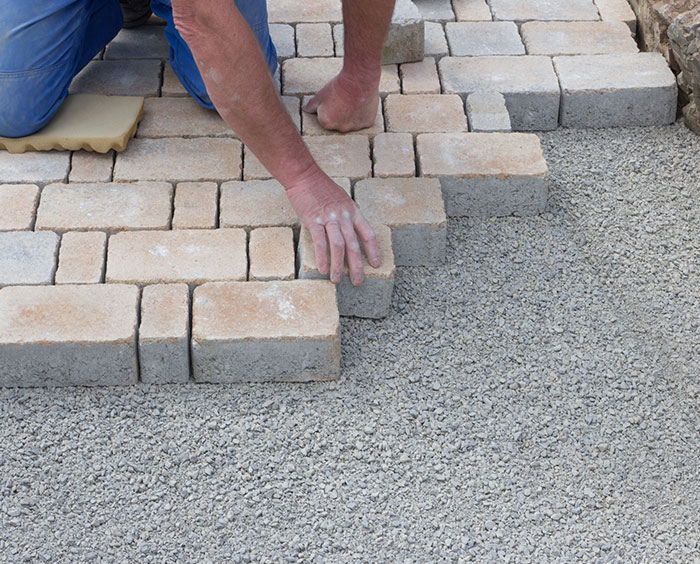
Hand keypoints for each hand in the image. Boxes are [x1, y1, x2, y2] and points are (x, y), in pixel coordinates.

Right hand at [285, 169, 380, 285]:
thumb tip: (350, 233)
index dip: (373, 250)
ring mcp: (329, 218)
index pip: (368, 233)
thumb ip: (347, 215)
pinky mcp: (313, 220)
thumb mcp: (342, 199)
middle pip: (354, 245)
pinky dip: (322, 257)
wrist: (304, 175)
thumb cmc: (321, 187)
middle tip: (358, 281)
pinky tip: (323, 269)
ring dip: (338, 266)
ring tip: (337, 280)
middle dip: (357, 265)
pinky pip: (320, 242)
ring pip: (339, 246)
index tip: (376, 264)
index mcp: (353, 211)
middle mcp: (344, 215)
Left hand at [302, 71, 379, 132]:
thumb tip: (305, 109)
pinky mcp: (367, 124)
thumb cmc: (338, 86)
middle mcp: (341, 129)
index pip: (325, 119)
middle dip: (340, 114)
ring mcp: (355, 127)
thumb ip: (311, 105)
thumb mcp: (320, 95)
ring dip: (351, 115)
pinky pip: (363, 121)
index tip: (334, 100)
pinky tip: (362, 103)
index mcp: (327, 123)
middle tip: (344, 100)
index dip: (329, 108)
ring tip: (353, 100)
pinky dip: (363, 114)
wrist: (359, 80)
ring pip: (352, 123)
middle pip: (339, 123)